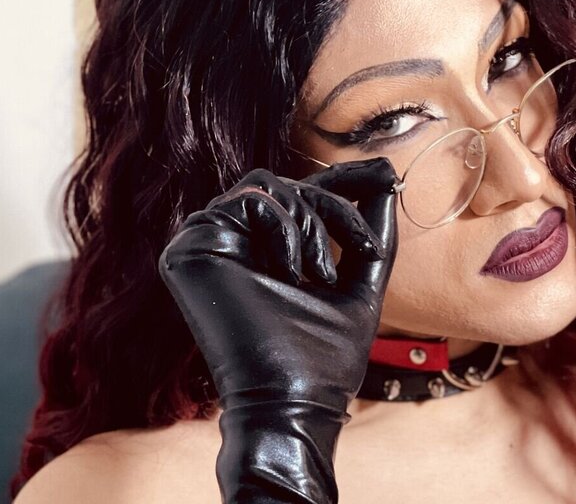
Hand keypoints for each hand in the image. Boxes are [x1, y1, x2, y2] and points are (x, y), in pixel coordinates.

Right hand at [158, 158, 398, 503]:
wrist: (294, 403)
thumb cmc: (326, 356)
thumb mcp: (361, 280)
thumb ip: (368, 229)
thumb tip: (386, 175)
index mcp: (264, 251)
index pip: (298, 196)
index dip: (341, 178)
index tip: (385, 172)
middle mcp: (232, 243)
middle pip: (288, 184)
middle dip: (335, 209)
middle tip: (361, 250)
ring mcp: (208, 244)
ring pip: (269, 185)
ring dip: (311, 223)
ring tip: (319, 275)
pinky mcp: (190, 248)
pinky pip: (249, 200)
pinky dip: (285, 227)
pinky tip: (291, 271)